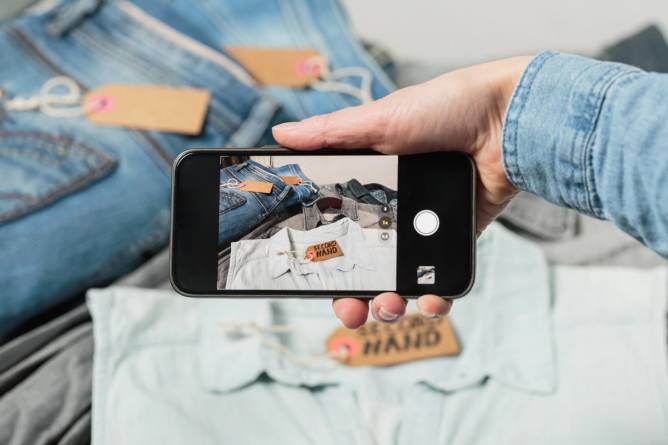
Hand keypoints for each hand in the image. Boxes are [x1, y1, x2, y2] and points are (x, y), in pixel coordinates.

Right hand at [272, 56, 531, 327]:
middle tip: (351, 312)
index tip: (313, 279)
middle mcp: (394, 210)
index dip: (325, 259)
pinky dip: (435, 299)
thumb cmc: (447, 108)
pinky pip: (442, 278)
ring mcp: (425, 228)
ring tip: (391, 308)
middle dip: (355, 297)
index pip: (338, 230)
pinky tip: (430, 302)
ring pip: (401, 280)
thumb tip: (282, 135)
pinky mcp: (457, 240)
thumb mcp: (380, 120)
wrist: (508, 118)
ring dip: (391, 304)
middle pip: (366, 265)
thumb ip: (331, 134)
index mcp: (371, 183)